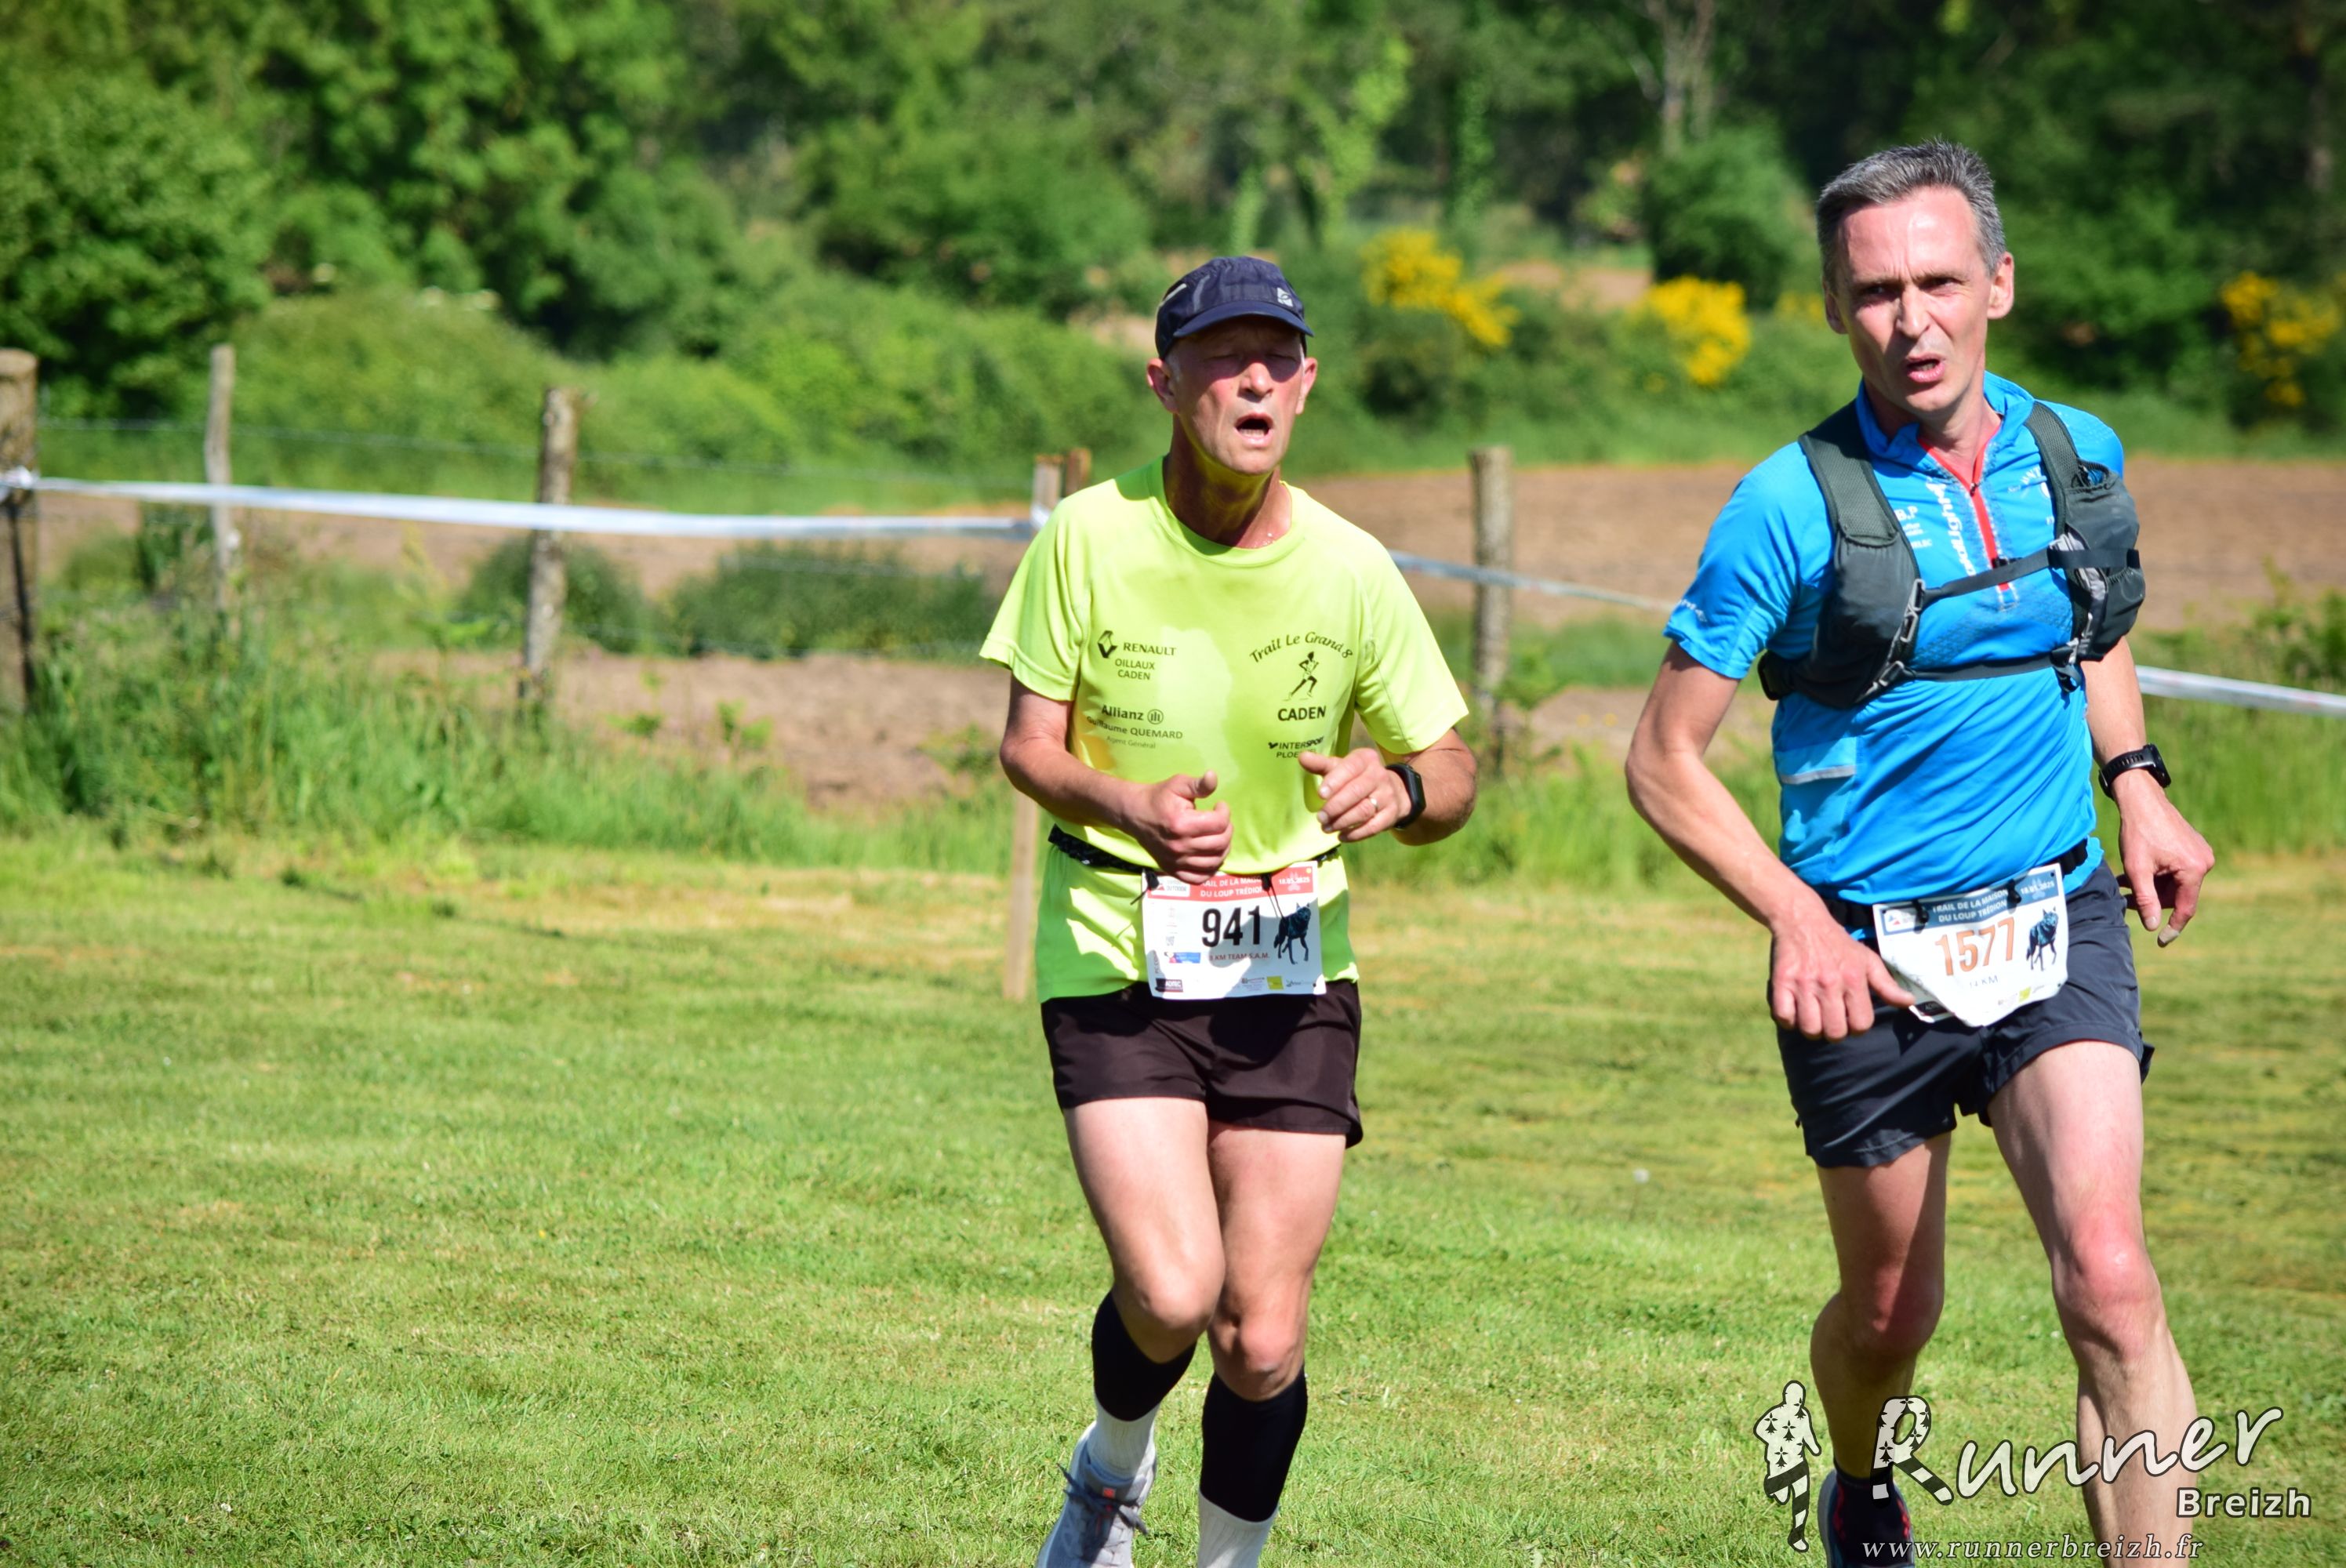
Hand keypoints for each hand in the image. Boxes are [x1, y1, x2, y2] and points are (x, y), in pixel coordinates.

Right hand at [1124, 771, 1230, 883]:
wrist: (1135, 814)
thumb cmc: (1158, 798)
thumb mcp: (1177, 785)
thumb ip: (1198, 784)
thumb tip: (1214, 777)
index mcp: (1181, 824)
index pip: (1219, 823)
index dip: (1225, 812)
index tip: (1219, 805)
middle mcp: (1179, 846)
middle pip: (1220, 843)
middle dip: (1227, 829)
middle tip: (1220, 821)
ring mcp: (1176, 861)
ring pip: (1214, 861)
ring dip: (1223, 848)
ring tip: (1218, 836)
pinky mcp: (1172, 870)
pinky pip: (1199, 878)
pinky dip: (1211, 869)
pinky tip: (1211, 855)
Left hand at [1299, 748, 1404, 841]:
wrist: (1392, 790)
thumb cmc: (1357, 777)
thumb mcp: (1341, 767)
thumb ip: (1322, 764)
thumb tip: (1302, 757)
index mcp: (1366, 759)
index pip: (1350, 768)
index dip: (1335, 781)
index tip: (1320, 794)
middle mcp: (1379, 775)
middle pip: (1356, 792)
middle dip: (1335, 806)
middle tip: (1320, 818)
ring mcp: (1387, 795)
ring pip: (1364, 811)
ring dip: (1343, 822)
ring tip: (1326, 828)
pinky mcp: (1391, 814)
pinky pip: (1373, 827)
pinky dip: (1355, 834)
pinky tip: (1341, 836)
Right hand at [1768, 895, 1916, 1039]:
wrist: (1802, 921)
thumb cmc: (1839, 944)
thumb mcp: (1867, 960)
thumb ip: (1887, 985)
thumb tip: (1909, 1002)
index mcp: (1853, 979)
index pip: (1861, 1024)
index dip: (1857, 1027)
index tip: (1850, 1019)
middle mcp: (1830, 983)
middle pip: (1835, 1032)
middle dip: (1834, 1033)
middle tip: (1830, 1021)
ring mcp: (1804, 983)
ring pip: (1809, 1028)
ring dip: (1812, 1029)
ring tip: (1813, 1018)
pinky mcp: (1781, 982)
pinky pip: (1784, 1017)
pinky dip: (1789, 1020)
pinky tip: (1794, 1011)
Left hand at [2112, 772, 2213, 945]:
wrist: (2141, 798)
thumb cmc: (2138, 832)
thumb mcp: (2137, 869)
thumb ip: (2146, 900)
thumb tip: (2153, 927)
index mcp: (2194, 869)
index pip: (2186, 908)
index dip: (2172, 927)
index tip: (2161, 942)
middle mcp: (2204, 862)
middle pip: (2177, 895)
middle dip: (2152, 899)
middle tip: (2125, 900)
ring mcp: (2200, 854)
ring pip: (2174, 883)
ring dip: (2150, 886)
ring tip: (2124, 883)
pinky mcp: (2192, 848)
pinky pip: (2175, 871)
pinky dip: (2156, 875)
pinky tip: (2133, 873)